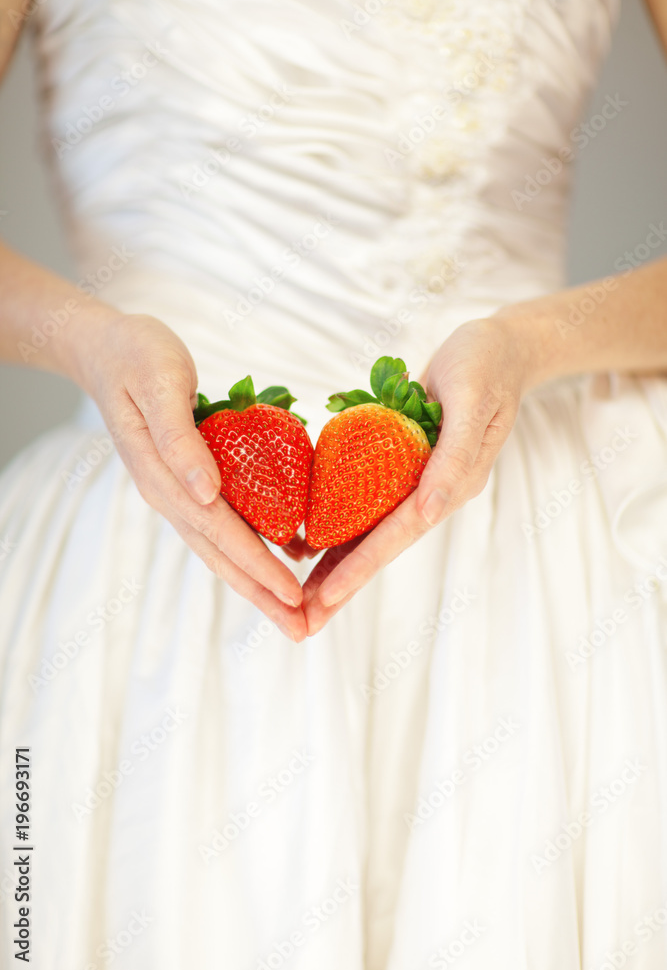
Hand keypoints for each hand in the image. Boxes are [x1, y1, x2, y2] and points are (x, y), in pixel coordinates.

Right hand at [72, 310, 307, 639]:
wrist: (105, 350)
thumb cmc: (136, 356)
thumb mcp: (161, 383)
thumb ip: (180, 438)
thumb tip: (207, 492)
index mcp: (164, 478)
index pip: (220, 532)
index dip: (258, 565)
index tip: (292, 596)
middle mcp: (171, 496)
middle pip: (222, 557)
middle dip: (262, 595)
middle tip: (303, 630)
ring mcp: (177, 493)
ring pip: (222, 549)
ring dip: (257, 583)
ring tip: (294, 612)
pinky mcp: (188, 482)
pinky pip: (224, 524)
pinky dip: (252, 547)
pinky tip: (285, 555)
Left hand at [302, 315, 529, 633]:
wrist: (500, 348)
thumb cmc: (486, 365)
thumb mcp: (473, 402)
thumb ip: (454, 458)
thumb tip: (430, 512)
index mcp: (451, 485)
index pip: (397, 535)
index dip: (359, 566)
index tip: (325, 598)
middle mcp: (433, 492)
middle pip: (380, 546)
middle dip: (342, 583)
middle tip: (301, 621)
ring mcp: (419, 482)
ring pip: (372, 532)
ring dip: (338, 565)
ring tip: (302, 599)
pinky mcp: (405, 465)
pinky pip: (369, 504)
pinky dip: (343, 525)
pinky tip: (314, 541)